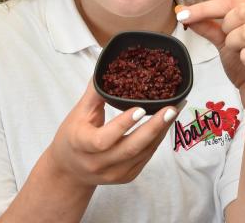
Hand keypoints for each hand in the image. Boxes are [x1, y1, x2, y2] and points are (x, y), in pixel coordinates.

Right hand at [47, 80, 177, 186]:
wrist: (70, 171)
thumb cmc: (72, 137)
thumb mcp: (78, 113)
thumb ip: (94, 92)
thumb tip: (107, 67)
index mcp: (82, 144)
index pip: (103, 139)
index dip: (123, 125)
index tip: (140, 108)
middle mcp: (98, 163)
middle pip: (130, 149)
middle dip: (153, 128)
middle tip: (171, 109)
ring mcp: (114, 173)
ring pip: (142, 154)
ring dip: (160, 132)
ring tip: (174, 111)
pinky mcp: (126, 177)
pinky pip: (145, 158)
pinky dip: (157, 140)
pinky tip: (165, 125)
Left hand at [176, 0, 244, 118]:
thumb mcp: (223, 42)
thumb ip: (208, 26)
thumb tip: (184, 12)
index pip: (231, 2)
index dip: (205, 8)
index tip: (182, 14)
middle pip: (241, 11)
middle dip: (225, 28)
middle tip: (227, 42)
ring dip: (234, 44)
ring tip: (239, 54)